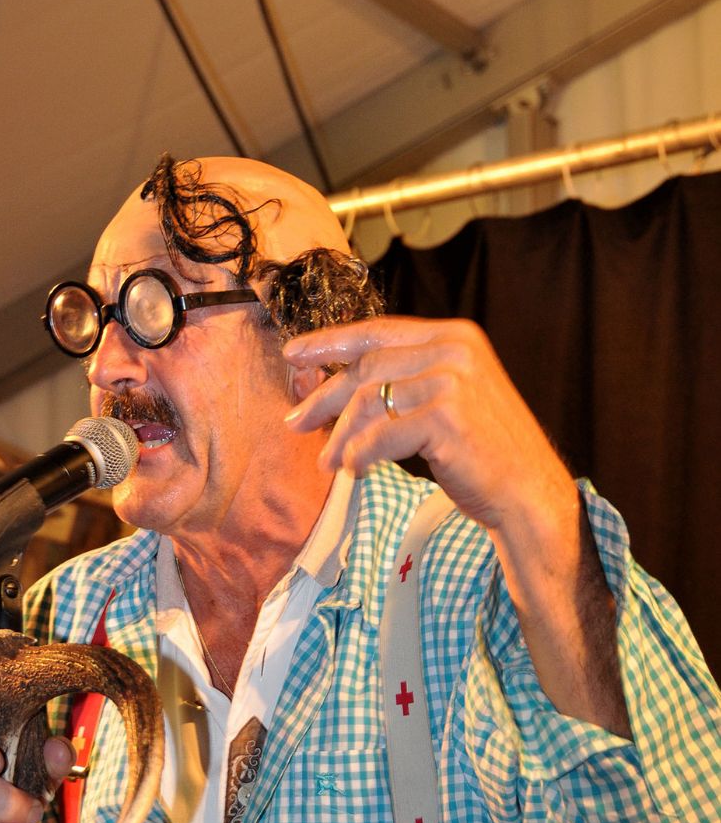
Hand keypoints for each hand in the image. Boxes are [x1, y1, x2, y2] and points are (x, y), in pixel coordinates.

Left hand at [283, 315, 573, 534]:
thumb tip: (337, 389)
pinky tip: (356, 472)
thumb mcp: (448, 399)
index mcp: (455, 336)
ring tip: (331, 463)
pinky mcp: (445, 417)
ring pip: (369, 403)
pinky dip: (361, 456)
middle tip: (296, 424)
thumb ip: (407, 381)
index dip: (330, 342)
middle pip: (367, 367)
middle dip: (325, 398)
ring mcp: (451, 381)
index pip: (379, 332)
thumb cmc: (483, 452)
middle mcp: (454, 350)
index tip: (294, 354)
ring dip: (341, 437)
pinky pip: (381, 436)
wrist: (528, 490)